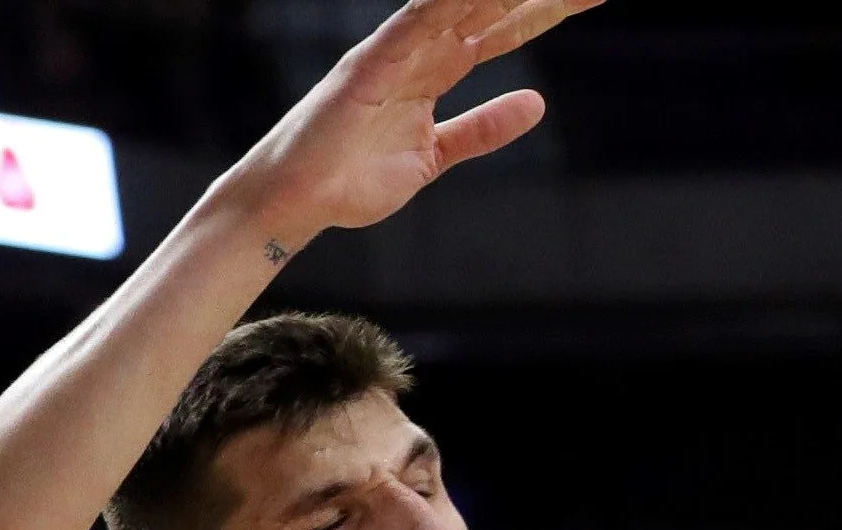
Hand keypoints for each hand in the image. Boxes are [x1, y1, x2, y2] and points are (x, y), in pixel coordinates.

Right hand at [223, 0, 600, 246]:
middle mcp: (415, 54)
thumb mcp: (438, 154)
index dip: (541, 11)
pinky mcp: (368, 67)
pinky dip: (440, 7)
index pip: (499, 32)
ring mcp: (392, 56)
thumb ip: (483, 128)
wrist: (300, 198)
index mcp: (433, 71)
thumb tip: (535, 104)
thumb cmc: (355, 175)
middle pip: (486, 12)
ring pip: (455, 9)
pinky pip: (410, 29)